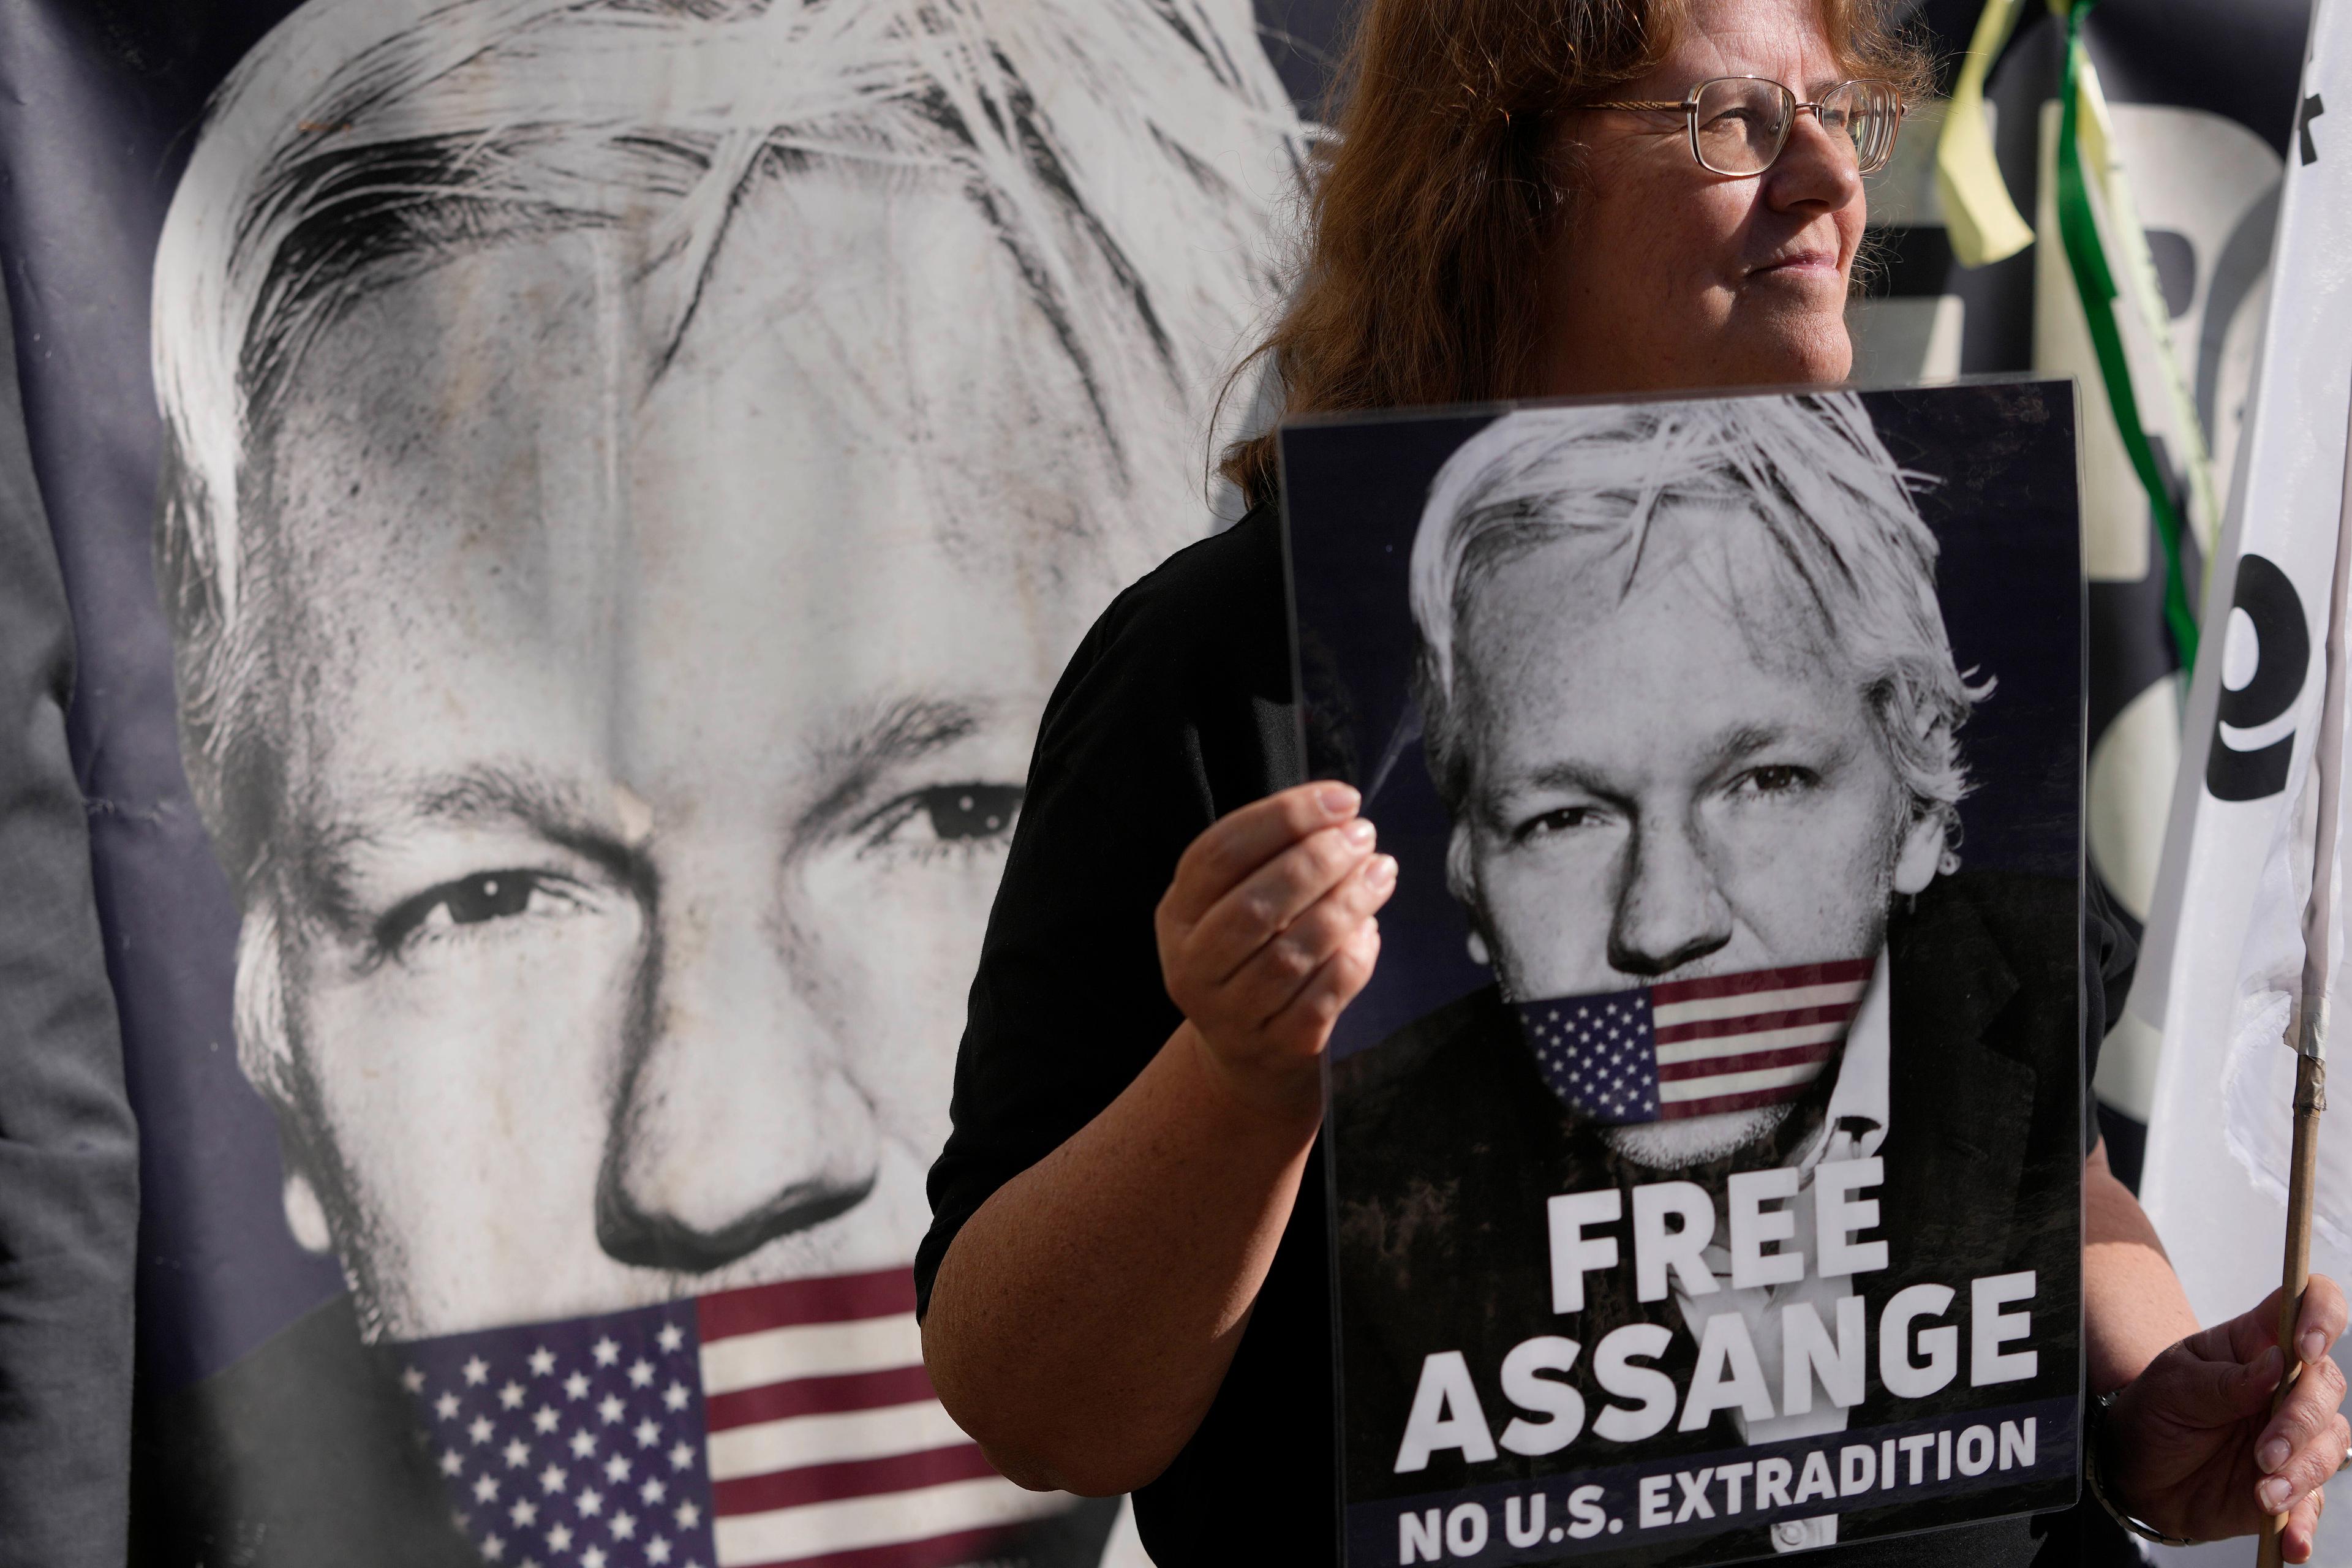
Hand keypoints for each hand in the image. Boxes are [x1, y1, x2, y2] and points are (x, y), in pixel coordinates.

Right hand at [1155, 782, 1395, 1120]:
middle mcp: (1191, 965)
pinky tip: (1371, 929)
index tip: (1342, 799)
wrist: (1246, 1051)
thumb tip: (1342, 816)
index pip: (1219, 853)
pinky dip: (1353, 958)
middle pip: (1254, 906)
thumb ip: (1275, 857)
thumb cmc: (1252, 951)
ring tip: (1381, 872)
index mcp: (1177, 914)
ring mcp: (1230, 1013)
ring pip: (1291, 954)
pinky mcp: (1275, 1046)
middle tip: (1364, 836)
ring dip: (1345, 905)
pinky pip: (1322, 997)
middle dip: (1318, 862)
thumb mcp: (1237, 900)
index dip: (1284, 818)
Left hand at [2104, 1275, 2348, 1559]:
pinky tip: (2291, 1539)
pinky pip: (2314, 1503)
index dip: (2321, 1315)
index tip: (2305, 1347)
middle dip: (2300, 1421)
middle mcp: (2286, 1385)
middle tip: (2263, 1451)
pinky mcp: (2292, 1483)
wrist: (2137, 1468)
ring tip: (2261, 1493)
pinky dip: (2305, 1522)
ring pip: (2330, 1445)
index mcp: (2256, 1344)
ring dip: (2301, 1473)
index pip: (2308, 1304)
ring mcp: (2295, 1436)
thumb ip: (2224, 1380)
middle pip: (2325, 1386)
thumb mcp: (2173, 1386)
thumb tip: (2278, 1363)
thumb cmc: (2155, 1411)